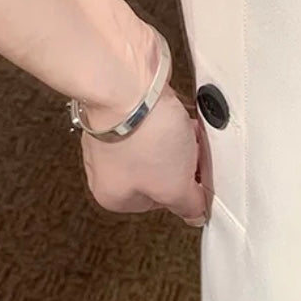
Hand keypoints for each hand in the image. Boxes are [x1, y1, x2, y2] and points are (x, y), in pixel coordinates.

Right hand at [78, 82, 211, 225]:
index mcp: (112, 195)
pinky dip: (166, 116)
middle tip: (191, 150)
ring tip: (183, 128)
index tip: (195, 176)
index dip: (182, 188)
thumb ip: (187, 205)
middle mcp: (104, 168)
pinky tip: (173, 111)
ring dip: (176, 136)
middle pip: (158, 171)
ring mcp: (109, 137)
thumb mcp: (175, 185)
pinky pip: (151, 120)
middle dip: (180, 160)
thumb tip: (194, 215)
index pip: (159, 202)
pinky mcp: (119, 110)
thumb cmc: (142, 137)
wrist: (128, 85)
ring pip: (156, 144)